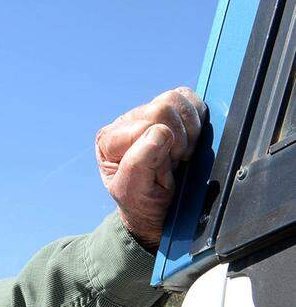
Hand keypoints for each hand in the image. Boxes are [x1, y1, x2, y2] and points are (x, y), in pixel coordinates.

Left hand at [95, 87, 206, 249]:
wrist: (157, 209)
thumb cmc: (141, 202)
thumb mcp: (133, 190)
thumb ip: (139, 163)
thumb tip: (159, 131)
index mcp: (109, 140)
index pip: (147, 124)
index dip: (165, 147)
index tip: (164, 169)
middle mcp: (125, 122)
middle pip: (162, 108)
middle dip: (178, 139)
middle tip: (174, 161)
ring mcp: (146, 113)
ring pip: (176, 99)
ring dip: (188, 130)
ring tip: (180, 153)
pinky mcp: (169, 111)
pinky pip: (187, 98)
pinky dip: (196, 118)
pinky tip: (188, 139)